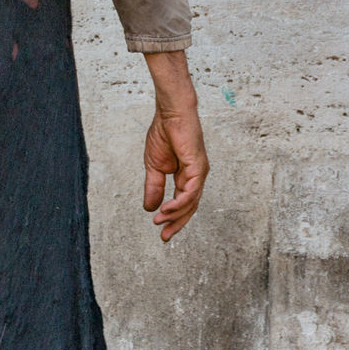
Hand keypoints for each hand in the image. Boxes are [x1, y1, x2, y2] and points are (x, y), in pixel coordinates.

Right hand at [143, 97, 208, 241]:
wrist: (169, 113)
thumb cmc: (163, 133)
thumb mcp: (154, 166)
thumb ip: (154, 187)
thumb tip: (149, 208)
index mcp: (186, 176)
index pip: (183, 203)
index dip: (172, 218)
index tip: (161, 232)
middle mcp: (195, 177)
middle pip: (189, 207)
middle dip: (176, 223)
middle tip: (164, 236)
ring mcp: (198, 172)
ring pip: (191, 202)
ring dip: (175, 215)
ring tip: (160, 221)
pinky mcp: (198, 167)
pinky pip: (190, 191)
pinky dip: (179, 203)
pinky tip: (166, 209)